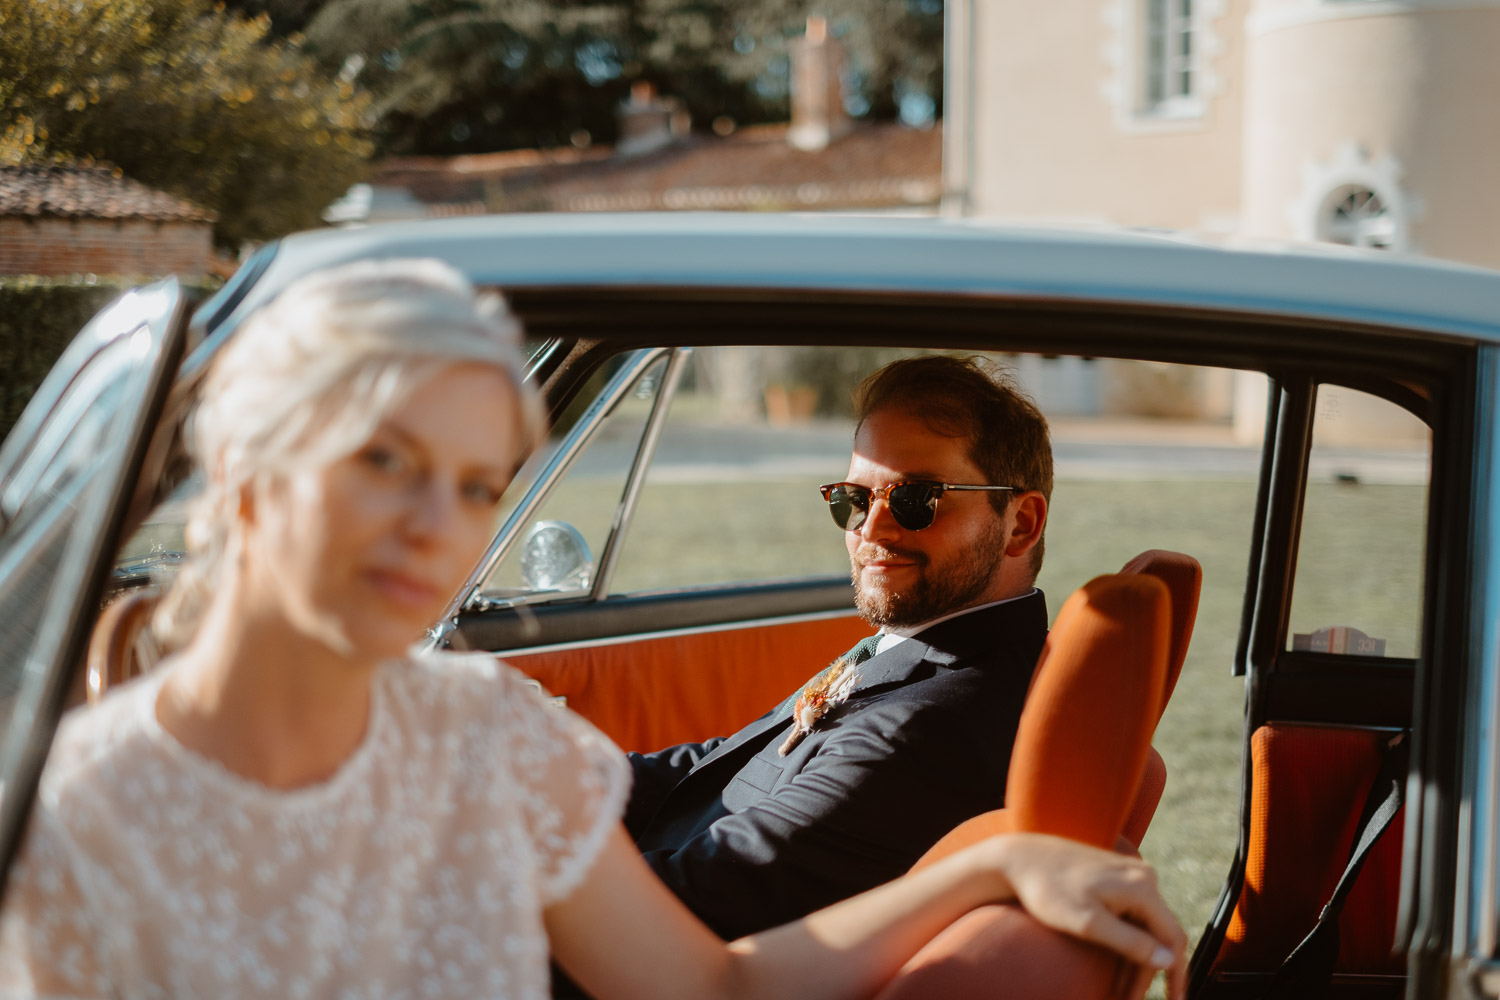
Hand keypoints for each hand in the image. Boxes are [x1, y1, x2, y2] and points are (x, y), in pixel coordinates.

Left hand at [989, 833, 1187, 999]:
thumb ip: (1130, 942)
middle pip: (1157, 935)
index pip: (1173, 938)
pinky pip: (1130, 915)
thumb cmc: (1048, 890)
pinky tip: (1114, 965)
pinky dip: (1125, 942)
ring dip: (1135, 960)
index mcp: (1142, 886)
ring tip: (1120, 992)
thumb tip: (1169, 960)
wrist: (1018, 857)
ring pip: (1143, 926)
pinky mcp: (1114, 877)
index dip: (1176, 974)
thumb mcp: (1087, 923)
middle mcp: (1142, 876)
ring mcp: (1128, 874)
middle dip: (1146, 973)